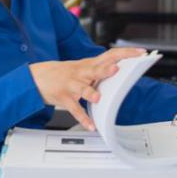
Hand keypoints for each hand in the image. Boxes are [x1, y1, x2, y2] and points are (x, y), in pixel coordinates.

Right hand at [29, 48, 144, 130]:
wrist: (36, 77)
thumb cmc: (63, 73)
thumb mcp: (82, 67)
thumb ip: (99, 68)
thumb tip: (120, 68)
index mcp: (88, 64)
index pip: (109, 55)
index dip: (125, 53)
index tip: (140, 52)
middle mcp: (80, 73)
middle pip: (95, 69)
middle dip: (105, 70)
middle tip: (116, 70)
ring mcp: (71, 85)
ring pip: (82, 88)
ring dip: (90, 92)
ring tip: (98, 98)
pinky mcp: (63, 98)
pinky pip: (74, 109)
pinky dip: (82, 118)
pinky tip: (90, 125)